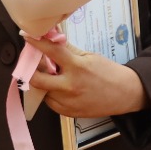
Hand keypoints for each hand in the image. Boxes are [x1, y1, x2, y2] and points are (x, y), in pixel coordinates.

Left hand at [22, 31, 146, 118]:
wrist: (124, 94)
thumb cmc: (108, 72)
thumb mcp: (89, 56)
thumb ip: (68, 49)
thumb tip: (51, 37)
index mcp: (77, 67)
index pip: (51, 51)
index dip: (36, 42)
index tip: (26, 36)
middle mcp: (69, 86)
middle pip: (37, 79)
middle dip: (31, 69)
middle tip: (33, 62)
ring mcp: (68, 102)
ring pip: (42, 91)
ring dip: (42, 81)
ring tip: (50, 74)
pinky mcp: (68, 113)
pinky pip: (50, 102)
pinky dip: (50, 93)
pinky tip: (58, 86)